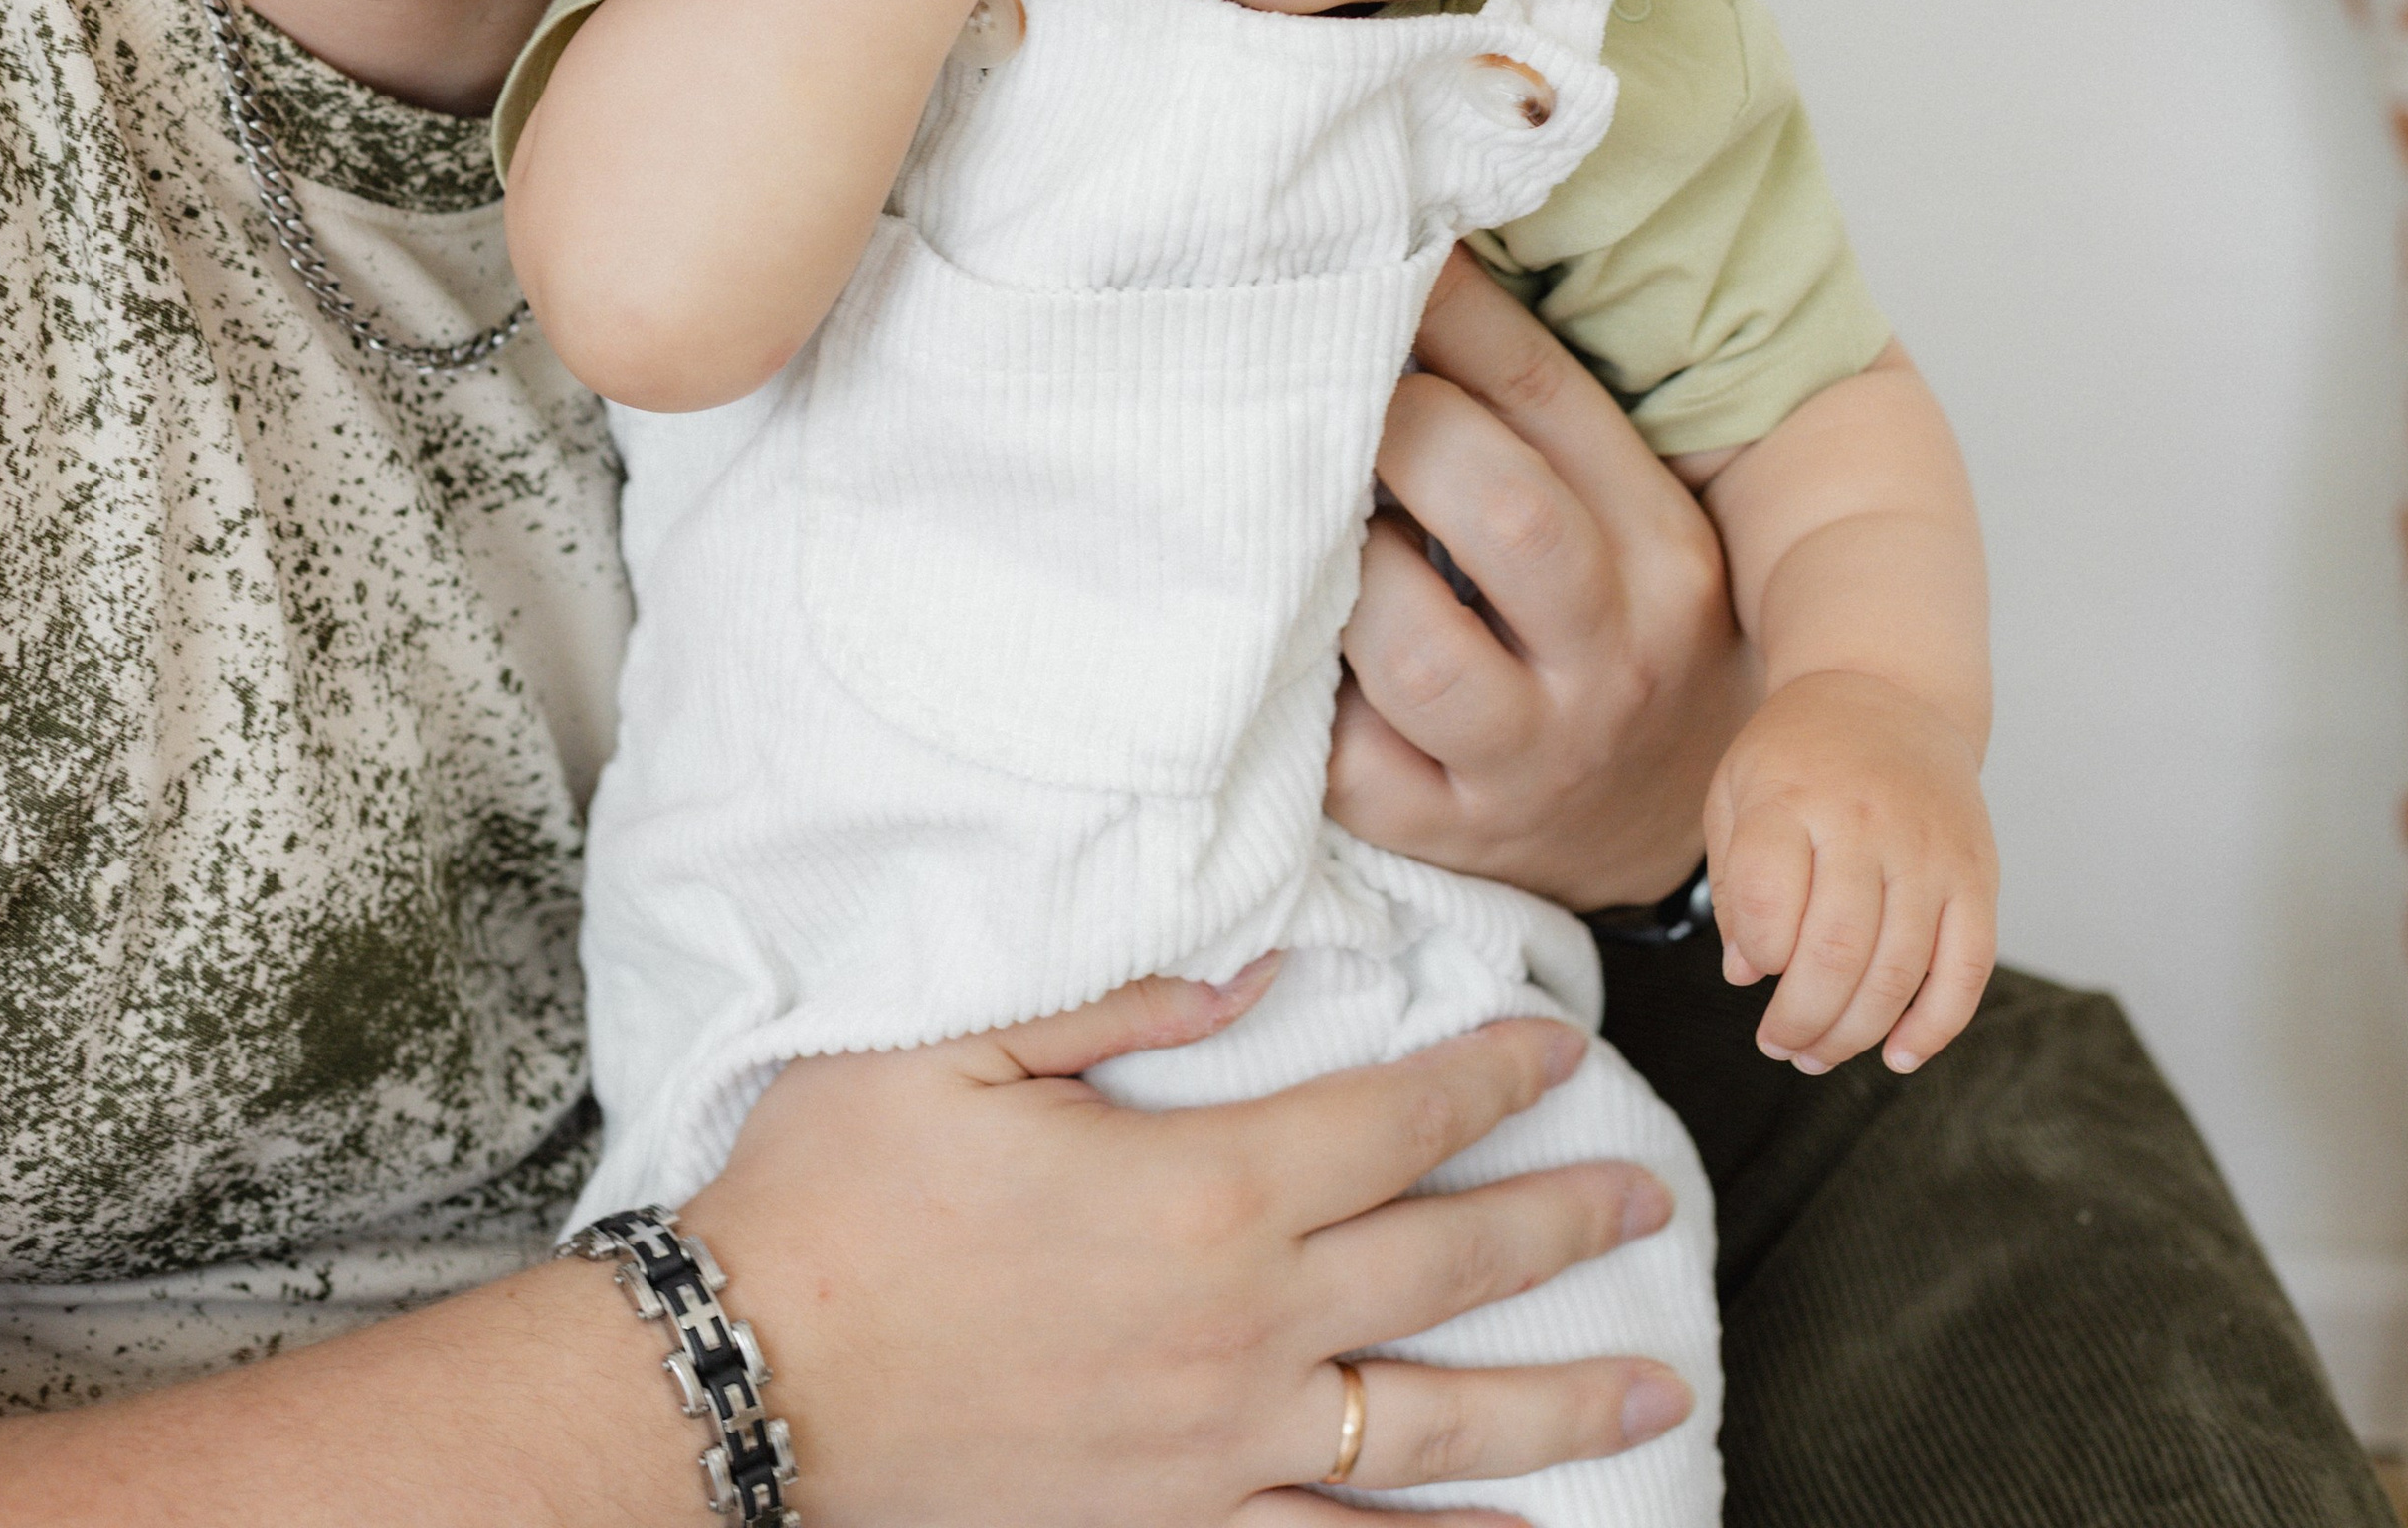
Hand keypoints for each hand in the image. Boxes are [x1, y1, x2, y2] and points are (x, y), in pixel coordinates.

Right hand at [687, 968, 1695, 1526]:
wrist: (748, 1385)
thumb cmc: (838, 1198)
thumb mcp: (963, 1044)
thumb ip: (1123, 1001)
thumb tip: (1257, 965)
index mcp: (1207, 1186)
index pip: (1398, 1119)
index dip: (1493, 1077)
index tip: (1563, 1046)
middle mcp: (1245, 1322)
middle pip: (1451, 1270)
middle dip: (1567, 1229)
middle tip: (1656, 1202)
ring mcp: (1218, 1443)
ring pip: (1434, 1430)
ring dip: (1559, 1408)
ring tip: (1659, 1391)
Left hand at [1328, 251, 1754, 910]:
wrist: (1656, 825)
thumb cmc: (1612, 632)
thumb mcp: (1627, 523)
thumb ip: (1537, 419)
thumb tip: (1408, 266)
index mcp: (1663, 547)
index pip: (1548, 398)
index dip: (1446, 313)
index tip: (1373, 255)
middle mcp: (1614, 654)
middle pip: (1499, 512)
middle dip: (1392, 427)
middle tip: (1323, 386)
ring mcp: (1530, 756)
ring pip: (1410, 646)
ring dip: (1342, 567)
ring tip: (1315, 530)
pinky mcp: (1443, 833)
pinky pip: (1342, 754)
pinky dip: (1299, 683)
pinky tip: (1288, 632)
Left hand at [1703, 667, 1997, 1073]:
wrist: (1888, 690)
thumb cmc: (1799, 753)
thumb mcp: (1737, 788)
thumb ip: (1732, 880)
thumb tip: (1745, 973)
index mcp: (1794, 796)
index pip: (1769, 899)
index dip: (1756, 954)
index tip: (1751, 967)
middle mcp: (1868, 823)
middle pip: (1835, 953)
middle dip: (1800, 1019)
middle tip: (1780, 1043)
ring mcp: (1930, 851)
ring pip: (1898, 973)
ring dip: (1854, 1035)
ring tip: (1817, 1053)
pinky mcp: (1977, 876)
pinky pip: (1966, 970)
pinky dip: (1934, 1026)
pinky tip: (1897, 1054)